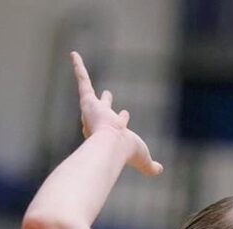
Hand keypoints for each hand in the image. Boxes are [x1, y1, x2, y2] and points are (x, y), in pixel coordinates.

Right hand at [70, 50, 162, 176]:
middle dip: (105, 103)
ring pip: (88, 92)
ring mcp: (92, 111)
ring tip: (80, 69)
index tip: (126, 113)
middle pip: (103, 109)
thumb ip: (152, 167)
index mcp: (113, 134)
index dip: (122, 119)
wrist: (112, 146)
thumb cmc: (127, 153)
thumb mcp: (144, 160)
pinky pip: (81, 80)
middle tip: (108, 93)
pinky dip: (77, 67)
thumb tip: (159, 171)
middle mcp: (100, 122)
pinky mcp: (87, 101)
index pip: (117, 124)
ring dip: (84, 80)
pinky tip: (73, 54)